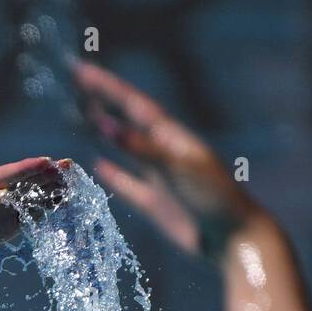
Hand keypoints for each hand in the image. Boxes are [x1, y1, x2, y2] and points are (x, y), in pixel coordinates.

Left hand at [0, 156, 69, 264]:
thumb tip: (0, 199)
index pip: (7, 174)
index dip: (27, 168)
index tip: (48, 161)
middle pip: (25, 181)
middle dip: (47, 174)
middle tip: (70, 168)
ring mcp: (2, 207)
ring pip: (31, 196)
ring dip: (51, 191)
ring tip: (74, 185)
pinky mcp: (6, 224)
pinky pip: (29, 215)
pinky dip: (46, 210)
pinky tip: (62, 204)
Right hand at [74, 61, 264, 260]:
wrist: (233, 239)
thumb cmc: (213, 198)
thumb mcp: (177, 167)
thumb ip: (140, 148)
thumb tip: (104, 125)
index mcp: (173, 137)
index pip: (134, 104)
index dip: (107, 87)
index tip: (82, 71)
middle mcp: (164, 153)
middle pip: (127, 121)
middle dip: (103, 102)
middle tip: (78, 82)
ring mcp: (159, 178)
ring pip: (125, 150)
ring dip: (105, 134)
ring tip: (84, 115)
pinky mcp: (155, 204)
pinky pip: (127, 184)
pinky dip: (112, 174)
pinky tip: (97, 164)